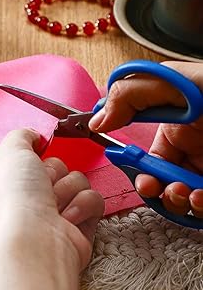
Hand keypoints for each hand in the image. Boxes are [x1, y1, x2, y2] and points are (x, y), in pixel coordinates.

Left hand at [0, 128, 103, 270]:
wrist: (36, 240)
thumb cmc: (13, 198)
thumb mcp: (8, 150)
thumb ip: (21, 136)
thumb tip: (34, 138)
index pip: (18, 161)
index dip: (26, 158)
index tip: (28, 158)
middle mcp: (18, 202)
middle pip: (51, 167)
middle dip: (50, 173)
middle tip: (41, 186)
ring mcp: (47, 216)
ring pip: (74, 180)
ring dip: (66, 189)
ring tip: (53, 206)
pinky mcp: (75, 227)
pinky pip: (92, 199)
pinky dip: (82, 206)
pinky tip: (67, 218)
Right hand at [89, 61, 202, 217]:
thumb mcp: (173, 81)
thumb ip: (129, 96)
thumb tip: (98, 121)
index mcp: (174, 127)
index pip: (147, 155)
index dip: (139, 169)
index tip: (139, 178)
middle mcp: (194, 151)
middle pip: (164, 182)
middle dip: (157, 190)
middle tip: (159, 189)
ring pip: (185, 198)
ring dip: (179, 201)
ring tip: (186, 193)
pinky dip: (200, 207)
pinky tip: (201, 197)